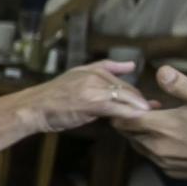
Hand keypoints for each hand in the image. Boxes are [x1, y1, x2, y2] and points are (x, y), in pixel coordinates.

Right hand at [18, 60, 149, 133]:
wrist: (33, 107)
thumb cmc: (53, 97)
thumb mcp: (78, 76)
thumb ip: (106, 69)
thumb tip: (132, 65)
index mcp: (94, 70)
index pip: (123, 82)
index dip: (137, 94)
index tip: (149, 103)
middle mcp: (95, 76)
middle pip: (128, 90)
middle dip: (141, 102)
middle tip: (152, 112)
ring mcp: (93, 89)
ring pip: (125, 98)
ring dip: (140, 108)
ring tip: (150, 117)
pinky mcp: (91, 102)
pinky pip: (117, 108)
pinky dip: (130, 114)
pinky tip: (138, 120)